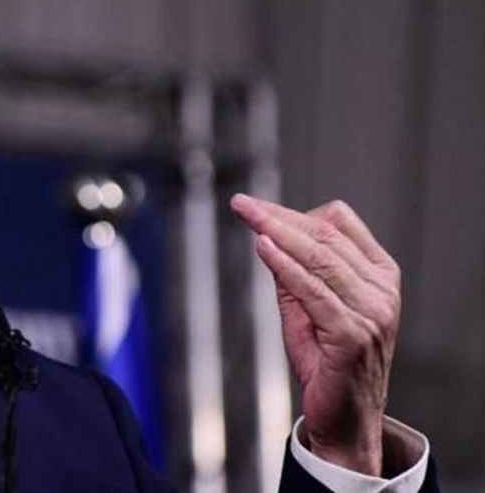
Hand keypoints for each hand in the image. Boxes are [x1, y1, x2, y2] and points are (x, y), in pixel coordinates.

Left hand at [230, 194, 400, 475]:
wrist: (345, 420)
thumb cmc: (326, 362)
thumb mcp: (307, 308)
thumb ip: (293, 273)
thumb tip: (267, 236)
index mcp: (379, 276)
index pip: (338, 225)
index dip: (294, 211)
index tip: (256, 206)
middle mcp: (382, 291)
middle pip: (325, 238)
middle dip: (278, 217)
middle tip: (242, 204)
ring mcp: (372, 313)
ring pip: (320, 259)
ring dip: (278, 233)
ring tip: (248, 217)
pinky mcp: (353, 336)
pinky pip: (314, 292)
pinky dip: (286, 267)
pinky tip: (264, 249)